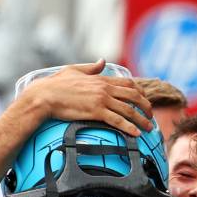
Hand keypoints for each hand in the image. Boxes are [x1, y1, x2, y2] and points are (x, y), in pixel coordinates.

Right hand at [23, 60, 153, 136]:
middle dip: (146, 106)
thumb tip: (102, 61)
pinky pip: (118, 121)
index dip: (140, 92)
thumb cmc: (55, 84)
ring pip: (129, 110)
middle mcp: (105, 88)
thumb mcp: (74, 70)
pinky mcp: (96, 112)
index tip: (144, 101)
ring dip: (141, 120)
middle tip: (150, 116)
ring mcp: (101, 100)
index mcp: (101, 79)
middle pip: (134, 96)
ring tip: (148, 128)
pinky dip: (129, 128)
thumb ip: (91, 67)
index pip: (128, 83)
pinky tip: (136, 134)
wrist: (45, 96)